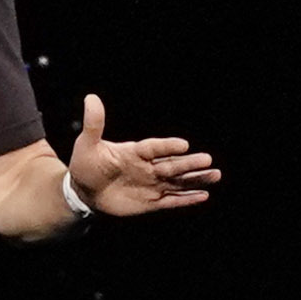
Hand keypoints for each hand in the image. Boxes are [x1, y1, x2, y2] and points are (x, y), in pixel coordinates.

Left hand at [67, 91, 218, 215]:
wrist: (85, 190)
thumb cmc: (86, 164)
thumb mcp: (87, 144)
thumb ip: (94, 123)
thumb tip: (91, 97)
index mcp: (135, 152)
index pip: (154, 148)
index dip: (167, 146)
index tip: (183, 145)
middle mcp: (147, 167)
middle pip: (172, 165)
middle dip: (189, 164)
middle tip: (208, 160)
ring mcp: (150, 184)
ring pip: (177, 182)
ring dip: (195, 179)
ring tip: (215, 175)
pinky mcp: (150, 202)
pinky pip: (171, 200)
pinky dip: (186, 199)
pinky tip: (203, 195)